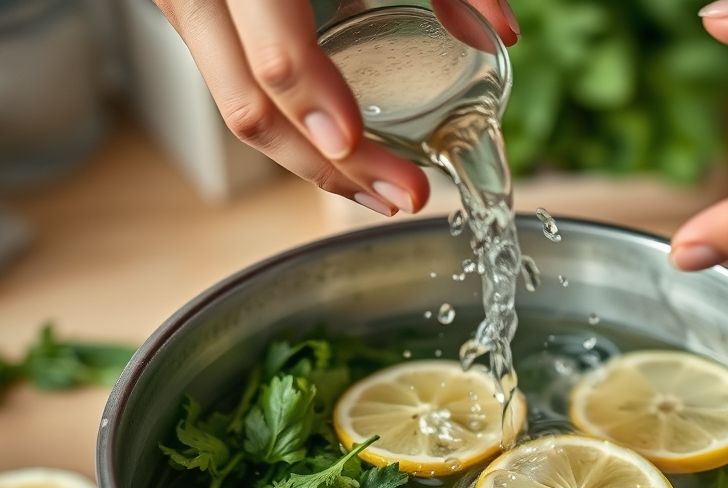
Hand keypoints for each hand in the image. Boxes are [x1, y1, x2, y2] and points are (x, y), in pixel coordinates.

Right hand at [154, 0, 518, 215]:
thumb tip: (503, 32)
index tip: (364, 150)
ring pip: (240, 113)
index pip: (276, 55)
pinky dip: (292, 132)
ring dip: (311, 164)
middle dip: (329, 168)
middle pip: (251, 109)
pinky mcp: (199, 25)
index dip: (320, 106)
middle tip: (401, 196)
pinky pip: (239, 93)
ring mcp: (191, 11)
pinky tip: (342, 156)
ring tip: (380, 192)